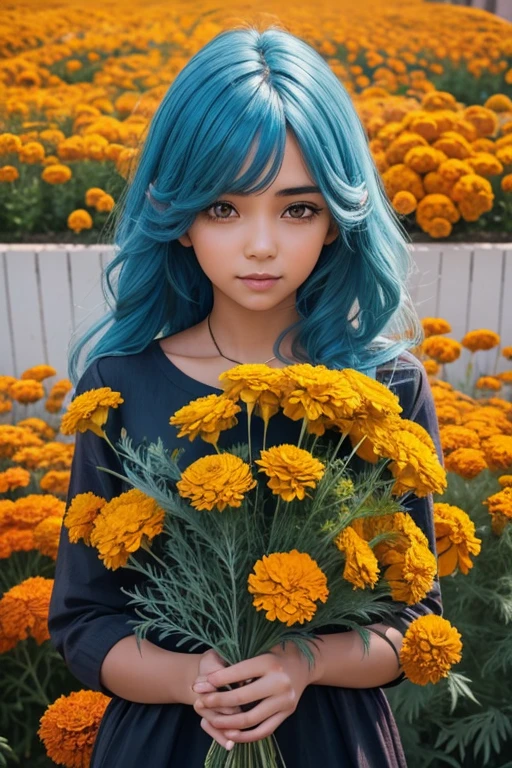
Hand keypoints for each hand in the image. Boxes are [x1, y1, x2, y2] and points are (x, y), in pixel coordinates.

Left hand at [194, 642, 313, 743]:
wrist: (305, 663)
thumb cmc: (276, 652)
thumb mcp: (259, 649)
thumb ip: (236, 662)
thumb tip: (206, 678)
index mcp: (270, 662)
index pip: (238, 672)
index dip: (217, 680)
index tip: (199, 685)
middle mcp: (279, 682)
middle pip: (242, 698)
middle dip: (217, 701)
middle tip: (200, 703)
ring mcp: (285, 700)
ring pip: (251, 719)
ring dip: (227, 722)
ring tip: (211, 720)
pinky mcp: (287, 713)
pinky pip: (264, 730)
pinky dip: (245, 735)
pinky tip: (230, 733)